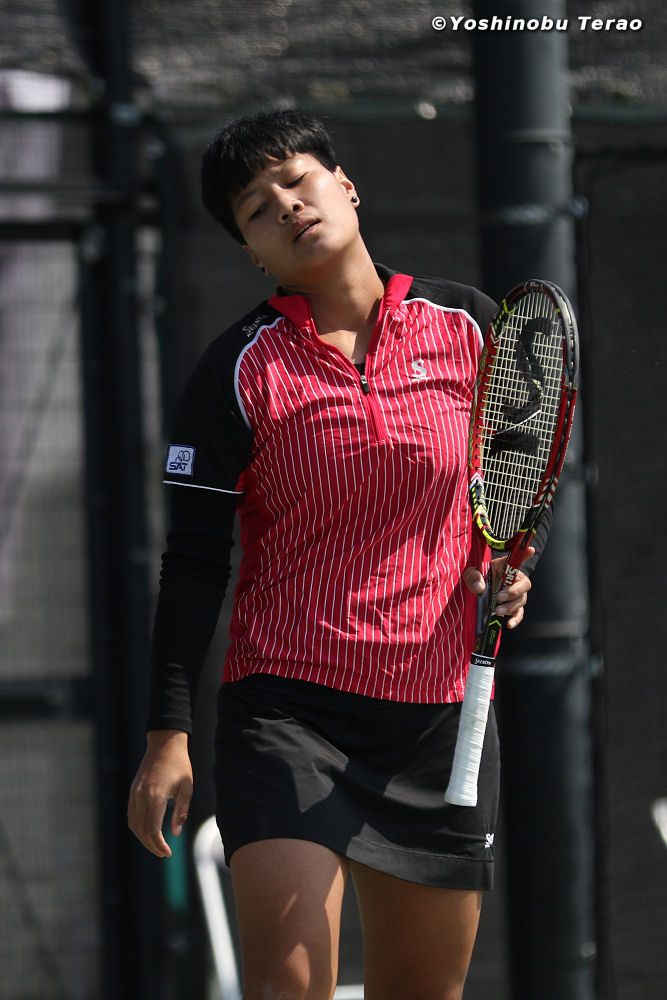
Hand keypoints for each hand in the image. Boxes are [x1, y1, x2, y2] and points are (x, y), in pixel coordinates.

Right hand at [127, 730, 192, 857]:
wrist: (165, 743)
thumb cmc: (180, 765)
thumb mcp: (187, 787)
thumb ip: (181, 811)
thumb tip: (175, 834)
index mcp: (156, 796)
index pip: (153, 829)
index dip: (159, 845)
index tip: (168, 853)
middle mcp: (141, 796)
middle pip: (141, 830)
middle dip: (151, 845)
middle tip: (163, 853)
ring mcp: (134, 793)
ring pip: (133, 824)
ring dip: (143, 837)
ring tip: (156, 845)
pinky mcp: (133, 790)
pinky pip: (131, 814)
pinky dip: (138, 826)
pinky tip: (148, 830)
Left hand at [462, 546, 534, 629]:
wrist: (478, 590)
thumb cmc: (477, 577)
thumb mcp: (471, 573)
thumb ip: (473, 577)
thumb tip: (480, 587)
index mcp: (504, 567)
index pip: (516, 559)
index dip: (524, 554)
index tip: (530, 550)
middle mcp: (514, 579)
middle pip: (524, 584)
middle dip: (513, 592)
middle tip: (499, 597)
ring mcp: (516, 594)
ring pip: (521, 600)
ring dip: (510, 607)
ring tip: (497, 611)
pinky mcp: (513, 606)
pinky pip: (519, 613)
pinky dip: (515, 619)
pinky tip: (509, 624)